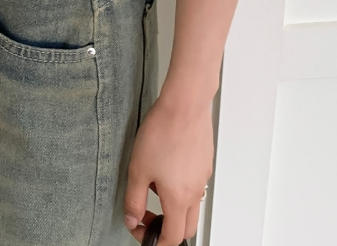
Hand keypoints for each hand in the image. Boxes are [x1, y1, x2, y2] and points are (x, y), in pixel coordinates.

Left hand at [123, 93, 213, 244]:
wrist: (184, 105)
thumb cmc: (163, 131)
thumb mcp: (138, 169)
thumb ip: (133, 199)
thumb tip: (132, 218)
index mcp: (178, 199)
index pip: (172, 238)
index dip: (154, 241)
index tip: (141, 229)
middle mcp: (195, 192)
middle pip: (186, 227)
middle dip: (167, 229)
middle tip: (148, 215)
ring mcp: (202, 177)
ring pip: (191, 205)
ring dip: (173, 206)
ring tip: (153, 183)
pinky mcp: (204, 162)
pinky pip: (195, 185)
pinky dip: (180, 187)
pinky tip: (166, 165)